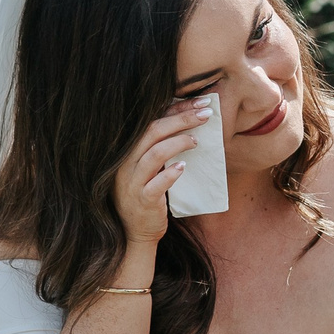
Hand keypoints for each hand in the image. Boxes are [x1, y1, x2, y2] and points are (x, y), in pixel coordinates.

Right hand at [116, 99, 210, 244]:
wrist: (133, 231)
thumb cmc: (147, 193)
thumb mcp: (149, 167)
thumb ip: (162, 147)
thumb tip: (192, 123)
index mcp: (129, 149)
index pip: (152, 120)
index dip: (176, 109)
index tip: (200, 102)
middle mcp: (126, 162)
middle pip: (153, 131)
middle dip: (182, 119)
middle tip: (206, 114)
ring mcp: (132, 181)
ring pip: (154, 154)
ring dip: (178, 142)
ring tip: (197, 140)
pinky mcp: (142, 200)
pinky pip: (155, 184)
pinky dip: (171, 174)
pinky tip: (184, 167)